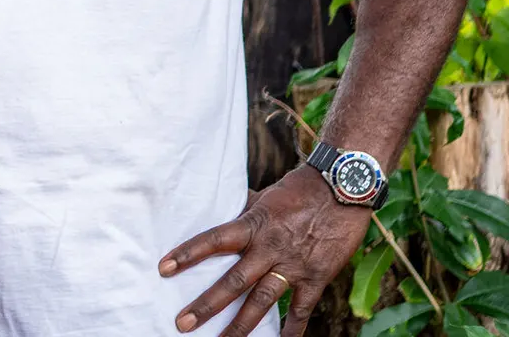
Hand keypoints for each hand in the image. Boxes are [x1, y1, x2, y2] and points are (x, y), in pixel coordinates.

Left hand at [159, 167, 372, 336]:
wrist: (344, 186)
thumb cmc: (302, 188)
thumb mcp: (266, 196)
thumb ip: (246, 212)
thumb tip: (224, 210)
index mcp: (253, 224)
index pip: (213, 240)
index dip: (188, 254)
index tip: (164, 268)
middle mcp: (269, 247)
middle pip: (233, 282)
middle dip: (207, 305)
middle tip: (183, 324)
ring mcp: (293, 265)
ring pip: (261, 301)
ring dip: (241, 327)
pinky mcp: (316, 277)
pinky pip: (301, 310)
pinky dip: (291, 330)